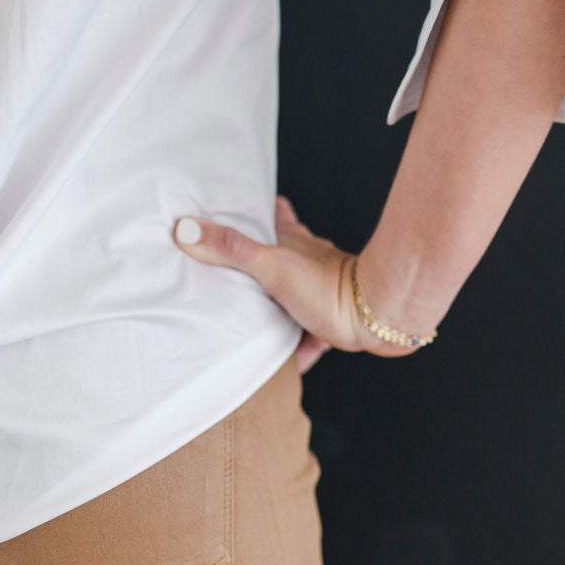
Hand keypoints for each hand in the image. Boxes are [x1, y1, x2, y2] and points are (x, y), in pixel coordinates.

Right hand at [172, 196, 416, 372]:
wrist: (378, 318)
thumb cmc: (329, 286)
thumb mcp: (273, 266)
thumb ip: (231, 250)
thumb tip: (186, 229)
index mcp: (295, 243)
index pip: (276, 216)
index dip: (262, 210)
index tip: (246, 204)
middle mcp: (311, 263)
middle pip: (284, 257)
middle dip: (262, 262)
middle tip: (236, 267)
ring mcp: (323, 292)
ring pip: (297, 295)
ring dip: (278, 305)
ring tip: (253, 318)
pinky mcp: (334, 321)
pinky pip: (312, 335)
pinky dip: (301, 345)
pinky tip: (291, 360)